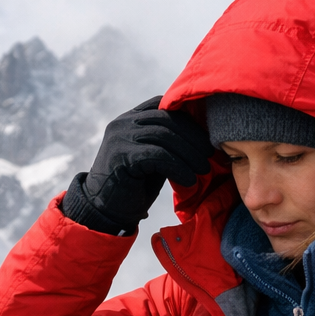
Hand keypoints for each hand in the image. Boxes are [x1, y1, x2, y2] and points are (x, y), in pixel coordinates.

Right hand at [62, 97, 212, 234]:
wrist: (105, 211)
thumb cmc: (133, 186)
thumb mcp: (152, 158)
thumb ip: (167, 142)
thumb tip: (202, 135)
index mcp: (128, 119)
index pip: (162, 105)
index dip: (186, 118)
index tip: (205, 136)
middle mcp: (122, 123)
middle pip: (166, 119)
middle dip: (193, 137)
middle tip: (209, 154)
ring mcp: (119, 138)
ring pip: (164, 136)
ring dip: (189, 154)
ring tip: (202, 169)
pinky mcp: (121, 155)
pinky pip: (158, 155)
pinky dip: (178, 167)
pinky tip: (188, 180)